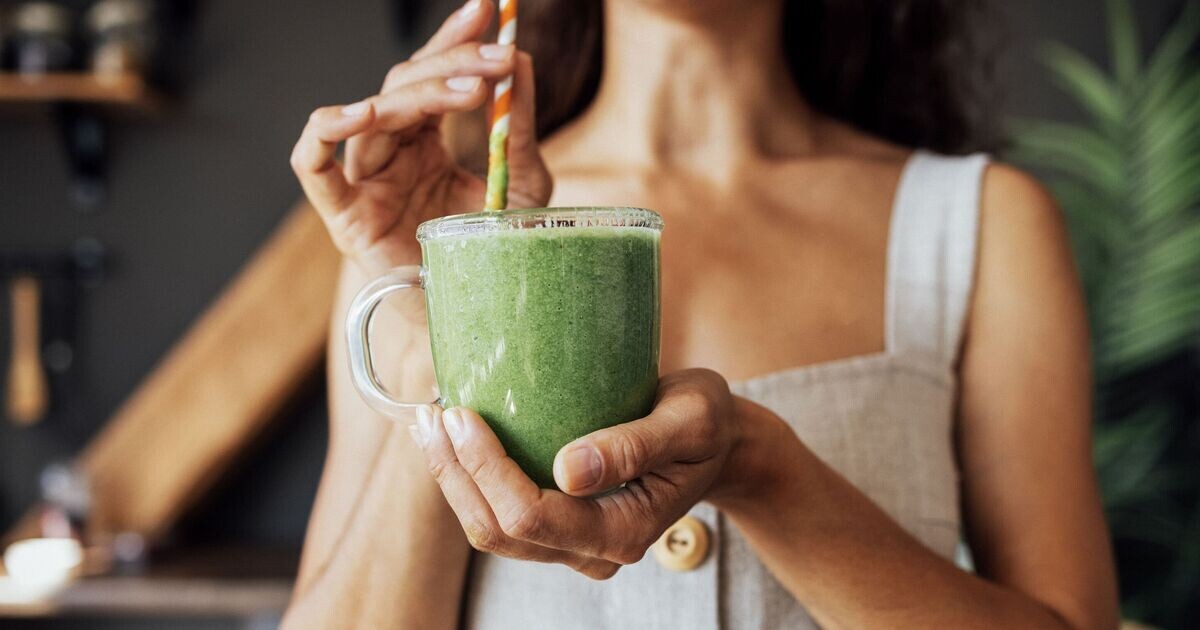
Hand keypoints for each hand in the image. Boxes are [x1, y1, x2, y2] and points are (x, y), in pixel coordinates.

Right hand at [290, 0, 551, 273]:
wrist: (475, 319)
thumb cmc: (492, 257)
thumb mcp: (520, 186)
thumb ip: (515, 131)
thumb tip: (522, 64)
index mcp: (424, 143)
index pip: (432, 76)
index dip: (454, 39)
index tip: (489, 9)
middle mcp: (389, 154)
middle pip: (404, 85)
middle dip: (453, 63)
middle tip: (498, 58)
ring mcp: (363, 180)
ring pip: (375, 113)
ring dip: (421, 94)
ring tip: (471, 89)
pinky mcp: (342, 214)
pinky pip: (311, 164)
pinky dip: (325, 132)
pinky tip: (359, 112)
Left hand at [408, 369, 742, 578]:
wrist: (717, 442)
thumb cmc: (706, 423)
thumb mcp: (689, 419)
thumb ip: (636, 445)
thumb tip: (569, 469)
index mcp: (625, 531)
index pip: (534, 516)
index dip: (487, 470)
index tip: (463, 414)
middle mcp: (595, 551)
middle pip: (499, 530)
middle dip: (455, 474)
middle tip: (432, 413)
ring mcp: (574, 544)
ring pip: (490, 530)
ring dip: (452, 479)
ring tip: (430, 422)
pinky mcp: (559, 526)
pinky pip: (499, 515)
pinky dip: (468, 479)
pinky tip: (453, 438)